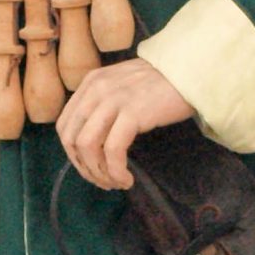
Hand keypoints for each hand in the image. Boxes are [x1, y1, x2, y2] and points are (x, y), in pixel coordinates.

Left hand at [56, 57, 192, 191]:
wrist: (190, 71)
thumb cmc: (161, 83)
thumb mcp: (121, 85)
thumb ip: (102, 104)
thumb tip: (92, 143)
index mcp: (90, 84)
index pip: (64, 126)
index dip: (73, 155)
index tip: (91, 168)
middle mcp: (95, 90)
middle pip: (72, 139)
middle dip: (85, 168)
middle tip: (104, 182)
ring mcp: (112, 100)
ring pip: (88, 147)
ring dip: (99, 173)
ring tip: (116, 182)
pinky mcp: (132, 113)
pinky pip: (113, 151)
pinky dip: (116, 171)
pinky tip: (127, 179)